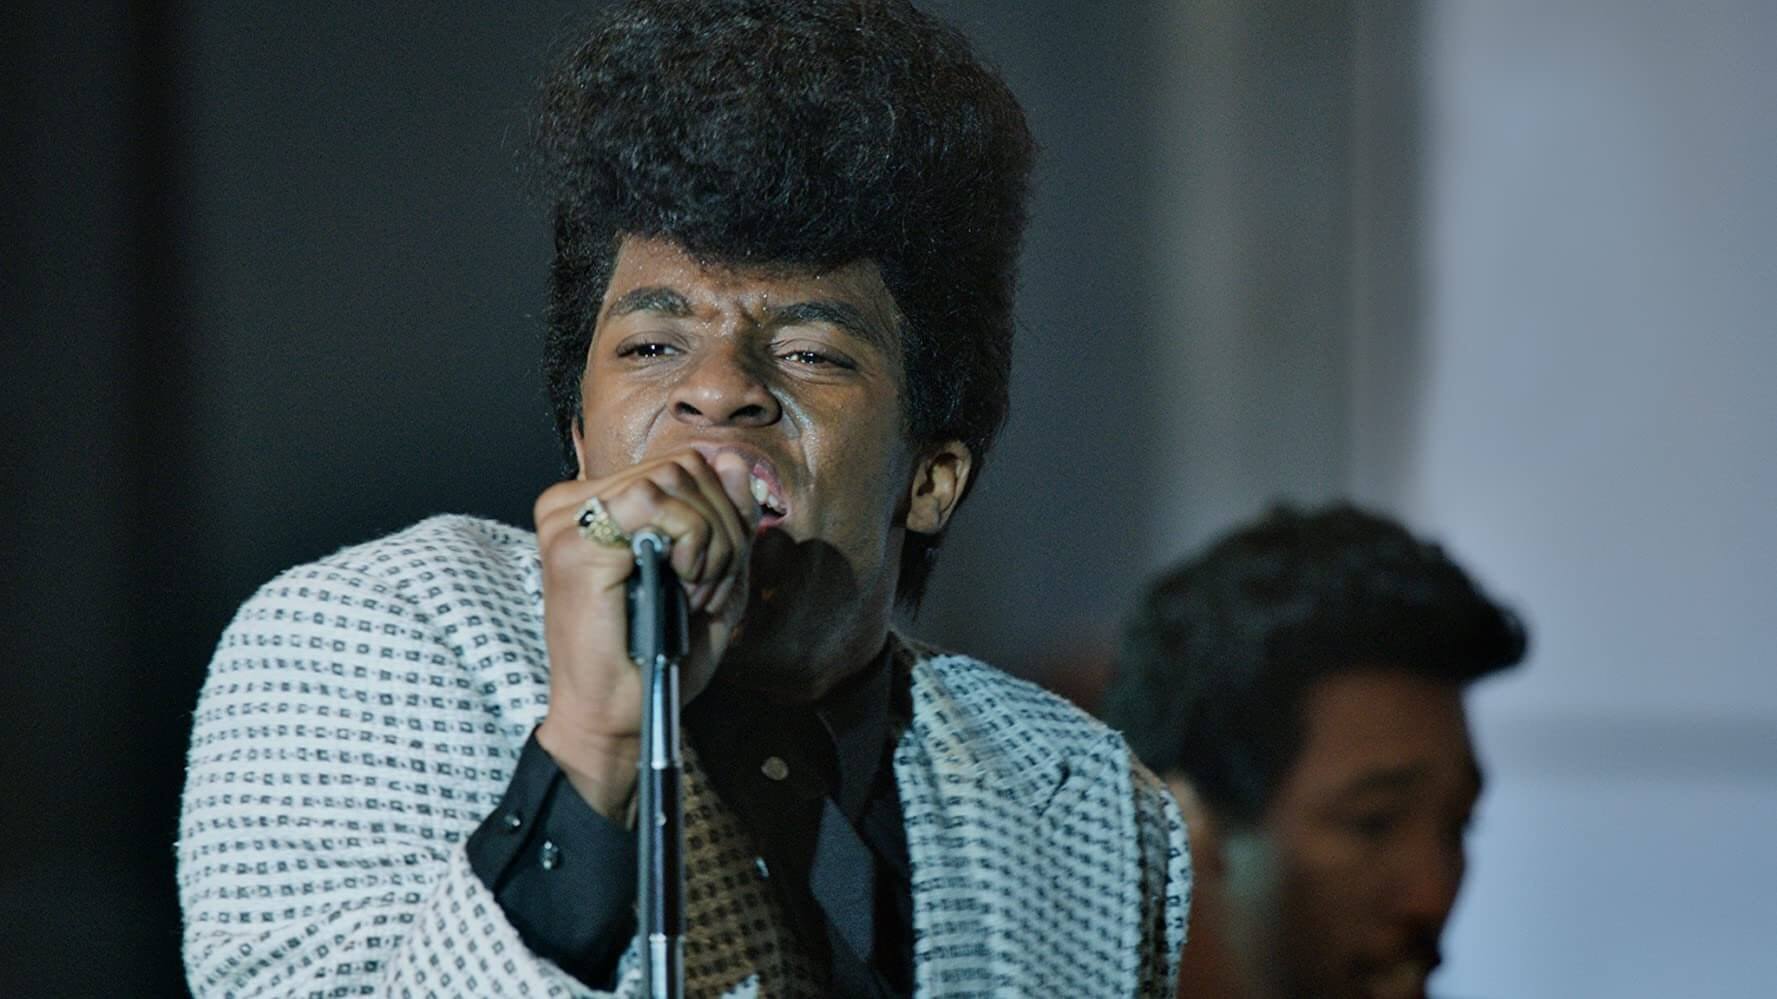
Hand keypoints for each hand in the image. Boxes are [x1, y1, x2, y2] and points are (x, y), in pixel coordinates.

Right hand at [532, 449, 758, 817]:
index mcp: (598, 504)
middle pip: (686, 464)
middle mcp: (574, 502)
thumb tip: (736, 461)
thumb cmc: (655, 658)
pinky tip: (684, 588)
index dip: (723, 511)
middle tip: (708, 589)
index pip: (684, 463)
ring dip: (711, 540)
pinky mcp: (574, 542)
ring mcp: (568, 518)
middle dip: (723, 527)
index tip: (713, 573)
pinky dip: (694, 545)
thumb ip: (726, 518)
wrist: (613, 719)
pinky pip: (659, 505)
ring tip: (696, 593)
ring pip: (676, 477)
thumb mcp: (711, 577)